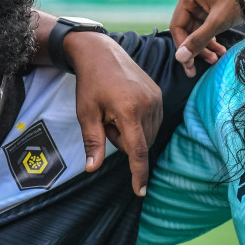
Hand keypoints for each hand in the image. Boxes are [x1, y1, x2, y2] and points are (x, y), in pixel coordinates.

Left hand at [66, 32, 163, 195]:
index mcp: (129, 111)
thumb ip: (92, 142)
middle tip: (106, 121)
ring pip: (147, 134)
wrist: (101, 53)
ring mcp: (157, 99)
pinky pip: (152, 122)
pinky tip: (124, 107)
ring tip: (114, 112)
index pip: (138, 151)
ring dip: (131, 133)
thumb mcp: (86, 113)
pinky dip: (138, 123)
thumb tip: (92, 168)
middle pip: (140, 143)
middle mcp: (148, 105)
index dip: (138, 173)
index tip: (139, 191)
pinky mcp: (159, 95)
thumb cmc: (90, 84)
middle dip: (122, 141)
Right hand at [170, 0, 239, 76]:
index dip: (182, 46)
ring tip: (215, 58)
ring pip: (197, 30)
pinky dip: (212, 39)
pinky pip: (206, 27)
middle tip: (205, 64)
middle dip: (197, 48)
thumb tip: (180, 58)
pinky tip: (220, 50)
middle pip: (187, 30)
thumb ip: (198, 40)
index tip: (188, 64)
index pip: (177, 26)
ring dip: (205, 46)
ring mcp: (201, 3)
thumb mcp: (219, 21)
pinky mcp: (211, 8)